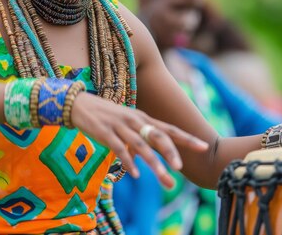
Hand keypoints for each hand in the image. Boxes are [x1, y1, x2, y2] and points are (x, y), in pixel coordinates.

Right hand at [70, 92, 208, 187]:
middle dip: (171, 152)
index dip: (186, 137)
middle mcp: (135, 121)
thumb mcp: (125, 125)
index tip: (203, 146)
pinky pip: (119, 149)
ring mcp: (120, 127)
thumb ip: (136, 141)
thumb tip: (142, 161)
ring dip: (154, 163)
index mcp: (143, 119)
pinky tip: (136, 174)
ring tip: (165, 178)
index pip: (169, 128)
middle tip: (181, 168)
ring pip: (141, 146)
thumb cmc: (104, 116)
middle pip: (158, 136)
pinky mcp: (105, 133)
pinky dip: (128, 162)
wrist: (78, 104)